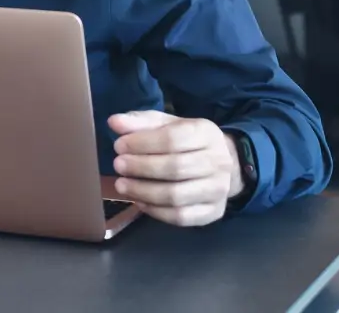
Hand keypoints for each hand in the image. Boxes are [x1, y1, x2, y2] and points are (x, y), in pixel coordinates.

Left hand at [108, 111, 242, 225]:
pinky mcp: (214, 212)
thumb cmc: (186, 140)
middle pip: (175, 168)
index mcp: (206, 133)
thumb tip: (114, 122)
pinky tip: (138, 201)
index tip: (119, 146)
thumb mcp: (165, 124)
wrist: (224, 164)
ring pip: (177, 196)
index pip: (172, 139)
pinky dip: (156, 211)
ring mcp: (219, 190)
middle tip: (118, 165)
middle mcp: (218, 162)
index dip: (142, 143)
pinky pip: (182, 217)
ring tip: (121, 185)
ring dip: (144, 192)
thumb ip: (139, 122)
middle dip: (141, 168)